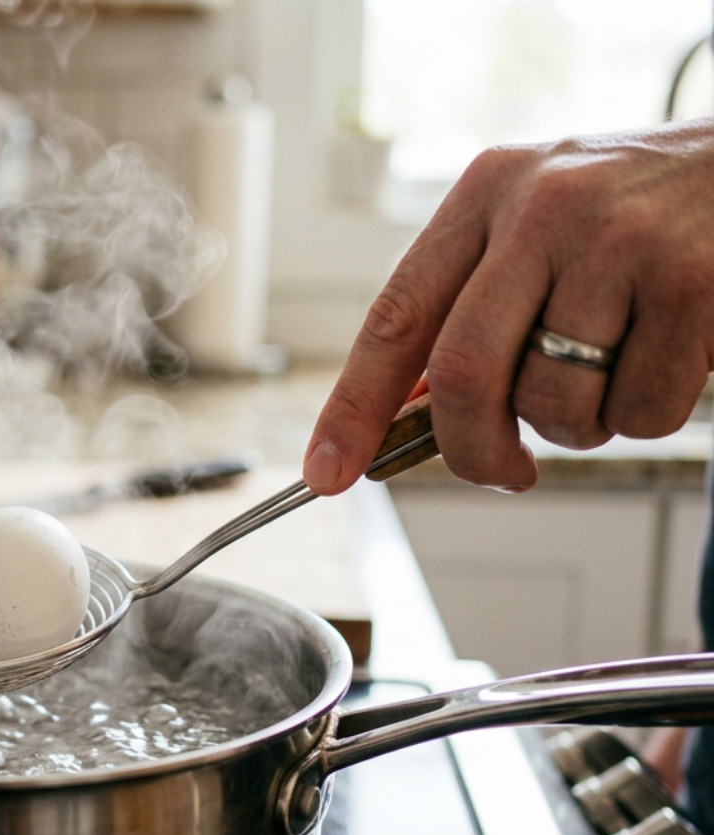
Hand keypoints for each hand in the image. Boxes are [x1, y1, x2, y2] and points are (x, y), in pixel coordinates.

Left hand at [303, 117, 713, 494]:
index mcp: (486, 193)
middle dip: (471, 449)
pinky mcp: (693, 283)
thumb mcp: (536, 226)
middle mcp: (544, 208)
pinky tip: (663, 359)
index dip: (354, 406)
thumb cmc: (634, 209)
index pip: (396, 316)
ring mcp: (620, 242)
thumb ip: (468, 306)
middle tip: (501, 472)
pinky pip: (638, 410)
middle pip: (464, 373)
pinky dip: (642, 417)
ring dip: (575, 427)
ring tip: (608, 375)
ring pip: (554, 401)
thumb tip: (401, 415)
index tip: (327, 472)